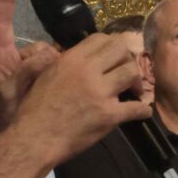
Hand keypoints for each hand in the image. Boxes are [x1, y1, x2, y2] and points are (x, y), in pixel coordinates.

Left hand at [0, 0, 58, 127]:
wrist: (21, 141)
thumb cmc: (10, 116)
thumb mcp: (12, 92)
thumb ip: (27, 70)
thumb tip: (49, 54)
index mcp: (2, 59)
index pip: (1, 25)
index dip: (5, 2)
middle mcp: (17, 61)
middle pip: (40, 46)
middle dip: (45, 58)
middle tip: (45, 77)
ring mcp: (33, 72)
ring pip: (55, 58)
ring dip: (57, 69)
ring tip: (50, 89)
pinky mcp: (47, 81)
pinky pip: (60, 68)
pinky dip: (64, 73)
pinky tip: (70, 86)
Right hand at [4, 29, 146, 163]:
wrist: (34, 139)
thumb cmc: (34, 108)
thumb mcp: (46, 75)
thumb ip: (65, 62)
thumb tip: (80, 56)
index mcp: (71, 59)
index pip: (101, 38)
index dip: (111, 46)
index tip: (114, 57)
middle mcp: (87, 71)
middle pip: (121, 50)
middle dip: (127, 59)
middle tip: (126, 73)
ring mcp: (100, 93)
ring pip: (131, 73)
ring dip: (136, 81)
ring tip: (133, 91)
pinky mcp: (109, 115)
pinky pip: (137, 108)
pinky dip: (143, 110)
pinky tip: (142, 112)